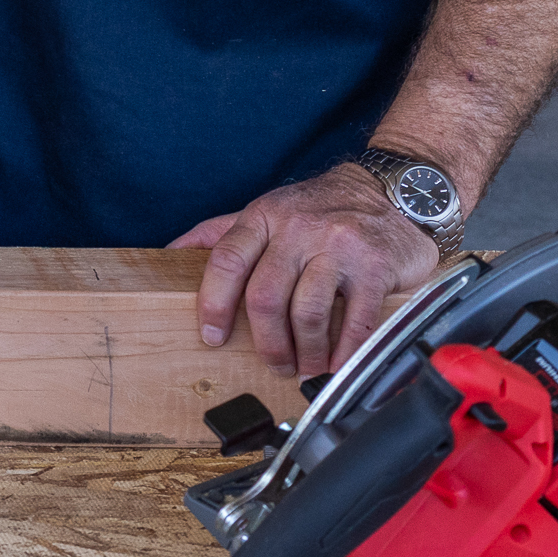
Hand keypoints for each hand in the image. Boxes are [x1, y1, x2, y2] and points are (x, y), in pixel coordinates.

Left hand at [169, 165, 444, 379]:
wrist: (390, 190)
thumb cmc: (319, 209)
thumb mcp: (266, 211)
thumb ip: (219, 233)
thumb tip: (168, 256)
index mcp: (264, 218)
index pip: (226, 261)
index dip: (214, 304)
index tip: (212, 337)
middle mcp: (298, 229)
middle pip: (265, 297)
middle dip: (266, 343)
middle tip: (275, 363)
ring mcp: (338, 246)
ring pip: (307, 313)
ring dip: (305, 352)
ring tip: (307, 365)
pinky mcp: (375, 266)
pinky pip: (356, 320)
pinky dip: (344, 352)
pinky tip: (340, 362)